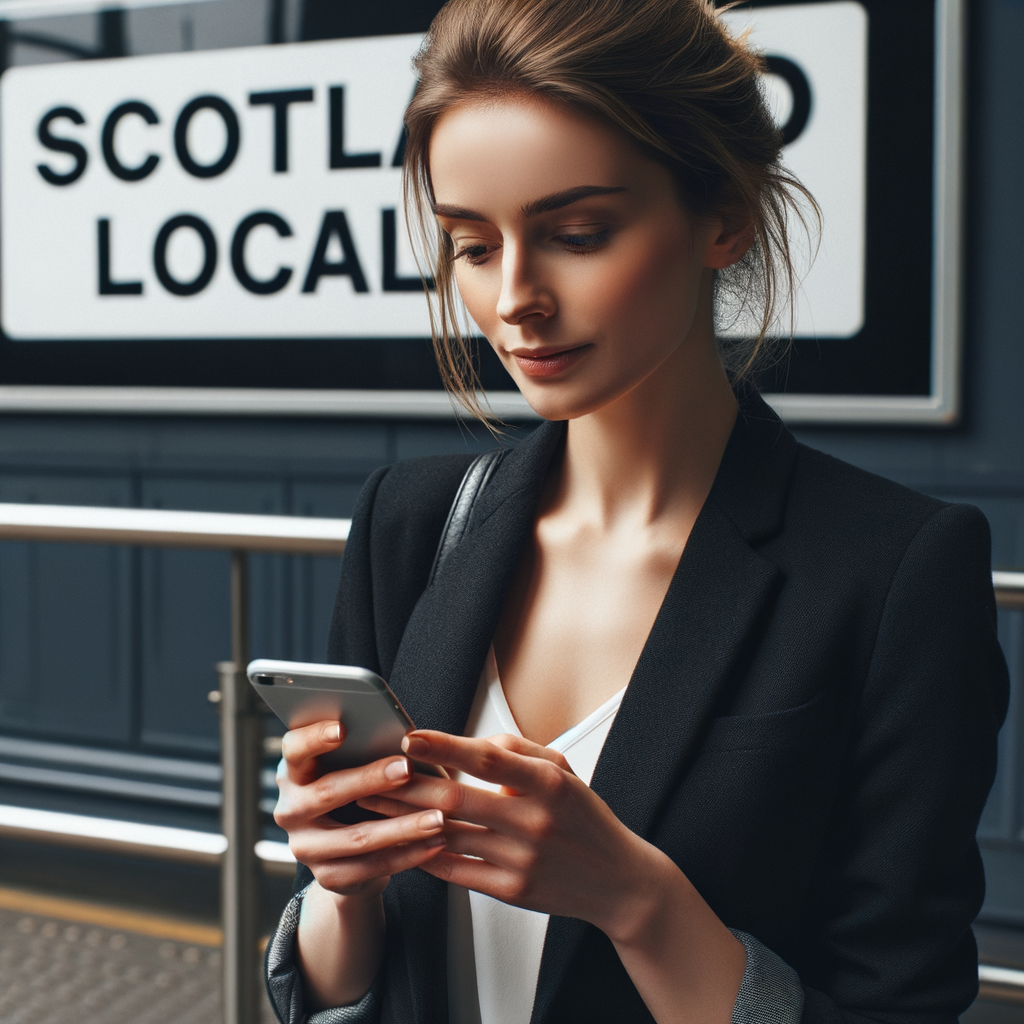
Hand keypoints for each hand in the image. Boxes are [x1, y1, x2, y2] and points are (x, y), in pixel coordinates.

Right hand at [274, 720, 447, 900]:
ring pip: (357, 837)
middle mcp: (291, 809)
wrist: (348, 853)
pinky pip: (372, 867)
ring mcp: (305, 846)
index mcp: (295, 772)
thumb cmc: (359, 790)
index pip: (294, 749)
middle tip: (407, 768)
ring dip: (403, 827)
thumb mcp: (354, 768)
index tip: (343, 728)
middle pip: (328, 791)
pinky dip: (408, 855)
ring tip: (439, 817)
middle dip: (371, 779)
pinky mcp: (327, 876)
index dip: (315, 737)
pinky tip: (436, 844)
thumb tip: (410, 738)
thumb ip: (367, 752)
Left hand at [358, 729, 664, 939]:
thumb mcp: (563, 769)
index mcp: (547, 783)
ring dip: (404, 820)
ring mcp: (521, 859)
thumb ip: (517, 749)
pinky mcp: (512, 890)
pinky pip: (456, 870)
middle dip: (406, 786)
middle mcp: (533, 820)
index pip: (487, 758)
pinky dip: (425, 854)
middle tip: (370, 774)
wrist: (619, 881)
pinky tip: (400, 841)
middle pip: (455, 799)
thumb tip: (469, 744)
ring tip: (373, 806)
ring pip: (448, 835)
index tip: (410, 737)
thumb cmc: (584, 818)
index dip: (444, 746)